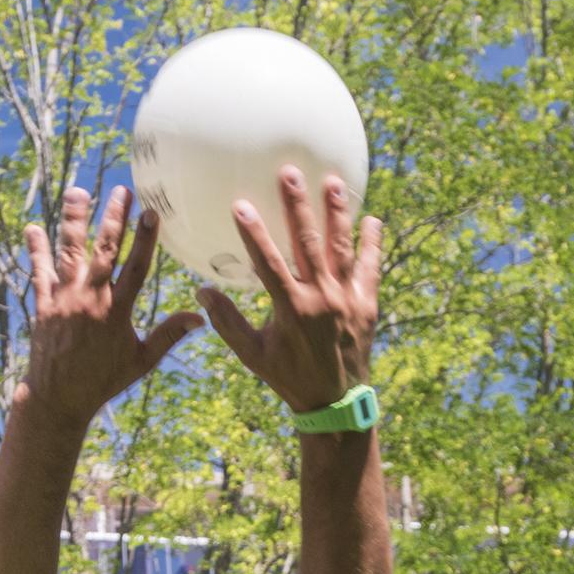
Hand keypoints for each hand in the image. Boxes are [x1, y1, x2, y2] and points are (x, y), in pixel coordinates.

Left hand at [13, 186, 199, 429]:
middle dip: (113, 219)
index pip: (136, 268)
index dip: (144, 240)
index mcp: (117, 312)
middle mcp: (90, 300)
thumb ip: (169, 335)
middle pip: (103, 251)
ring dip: (74, 221)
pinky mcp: (43, 305)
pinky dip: (36, 250)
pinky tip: (33, 227)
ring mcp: (64, 300)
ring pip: (69, 253)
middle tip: (122, 190)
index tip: (151, 213)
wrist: (58, 398)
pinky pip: (39, 271)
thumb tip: (200, 316)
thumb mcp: (141, 361)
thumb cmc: (103, 381)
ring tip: (78, 191)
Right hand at [200, 167, 381, 414]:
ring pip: (342, 248)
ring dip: (337, 213)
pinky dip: (372, 243)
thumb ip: (227, 322)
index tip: (241, 204)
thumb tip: (201, 292)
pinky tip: (372, 219)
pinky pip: (370, 267)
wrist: (335, 401)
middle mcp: (321, 299)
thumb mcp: (252, 354)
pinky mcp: (368, 304)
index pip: (268, 263)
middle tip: (290, 172)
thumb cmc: (288, 376)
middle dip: (298, 206)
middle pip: (308, 244)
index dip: (253, 233)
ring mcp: (348, 299)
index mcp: (291, 309)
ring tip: (334, 181)